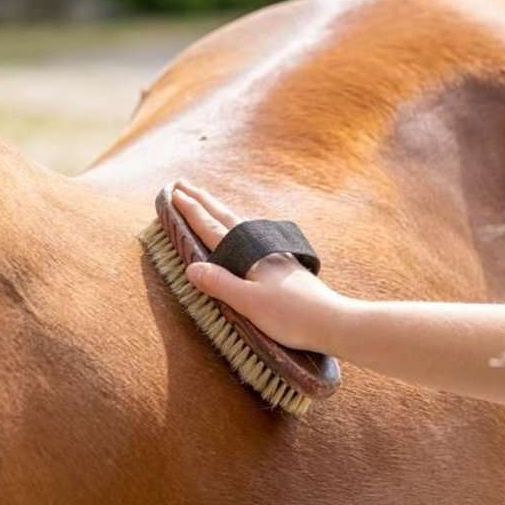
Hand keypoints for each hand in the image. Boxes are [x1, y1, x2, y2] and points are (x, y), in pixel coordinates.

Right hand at [171, 179, 349, 353]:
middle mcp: (260, 248)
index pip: (211, 229)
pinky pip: (251, 234)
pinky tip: (243, 231)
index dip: (191, 211)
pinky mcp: (283, 263)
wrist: (331, 321)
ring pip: (239, 223)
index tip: (173, 193)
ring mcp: (273, 253)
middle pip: (224, 218)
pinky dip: (237, 226)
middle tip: (182, 183)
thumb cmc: (290, 316)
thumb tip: (191, 267)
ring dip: (219, 210)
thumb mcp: (249, 303)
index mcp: (248, 256)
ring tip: (207, 200)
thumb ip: (220, 284)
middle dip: (202, 201)